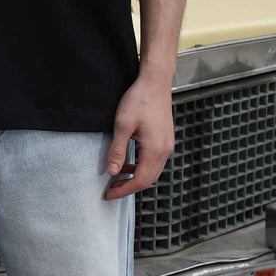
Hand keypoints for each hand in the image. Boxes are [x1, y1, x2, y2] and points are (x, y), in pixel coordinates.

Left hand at [103, 73, 174, 199]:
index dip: (124, 190)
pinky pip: (154, 160)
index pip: (140, 180)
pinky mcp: (165, 139)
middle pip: (148, 179)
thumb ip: (117, 150)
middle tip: (111, 189)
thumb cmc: (139, 99)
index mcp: (155, 149)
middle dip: (129, 187)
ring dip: (135, 176)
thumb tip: (111, 172)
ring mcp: (167, 145)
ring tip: (117, 177)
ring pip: (152, 171)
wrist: (156, 81)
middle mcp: (165, 150)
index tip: (108, 194)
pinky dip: (141, 166)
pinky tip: (129, 162)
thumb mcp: (123, 124)